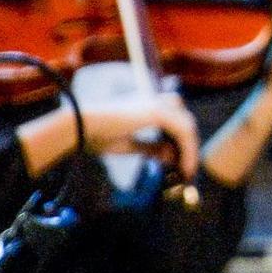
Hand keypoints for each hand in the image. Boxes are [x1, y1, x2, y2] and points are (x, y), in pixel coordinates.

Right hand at [74, 84, 200, 175]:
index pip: (174, 120)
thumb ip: (151, 147)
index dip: (181, 141)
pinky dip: (188, 150)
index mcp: (146, 105)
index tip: (181, 163)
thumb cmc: (97, 135)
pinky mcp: (159, 112)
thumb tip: (168, 156)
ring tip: (187, 171)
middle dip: (188, 146)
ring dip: (190, 150)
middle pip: (185, 122)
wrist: (81, 127)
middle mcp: (155, 101)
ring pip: (187, 127)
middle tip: (188, 169)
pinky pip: (183, 132)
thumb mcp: (130, 144)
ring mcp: (158, 104)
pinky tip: (184, 166)